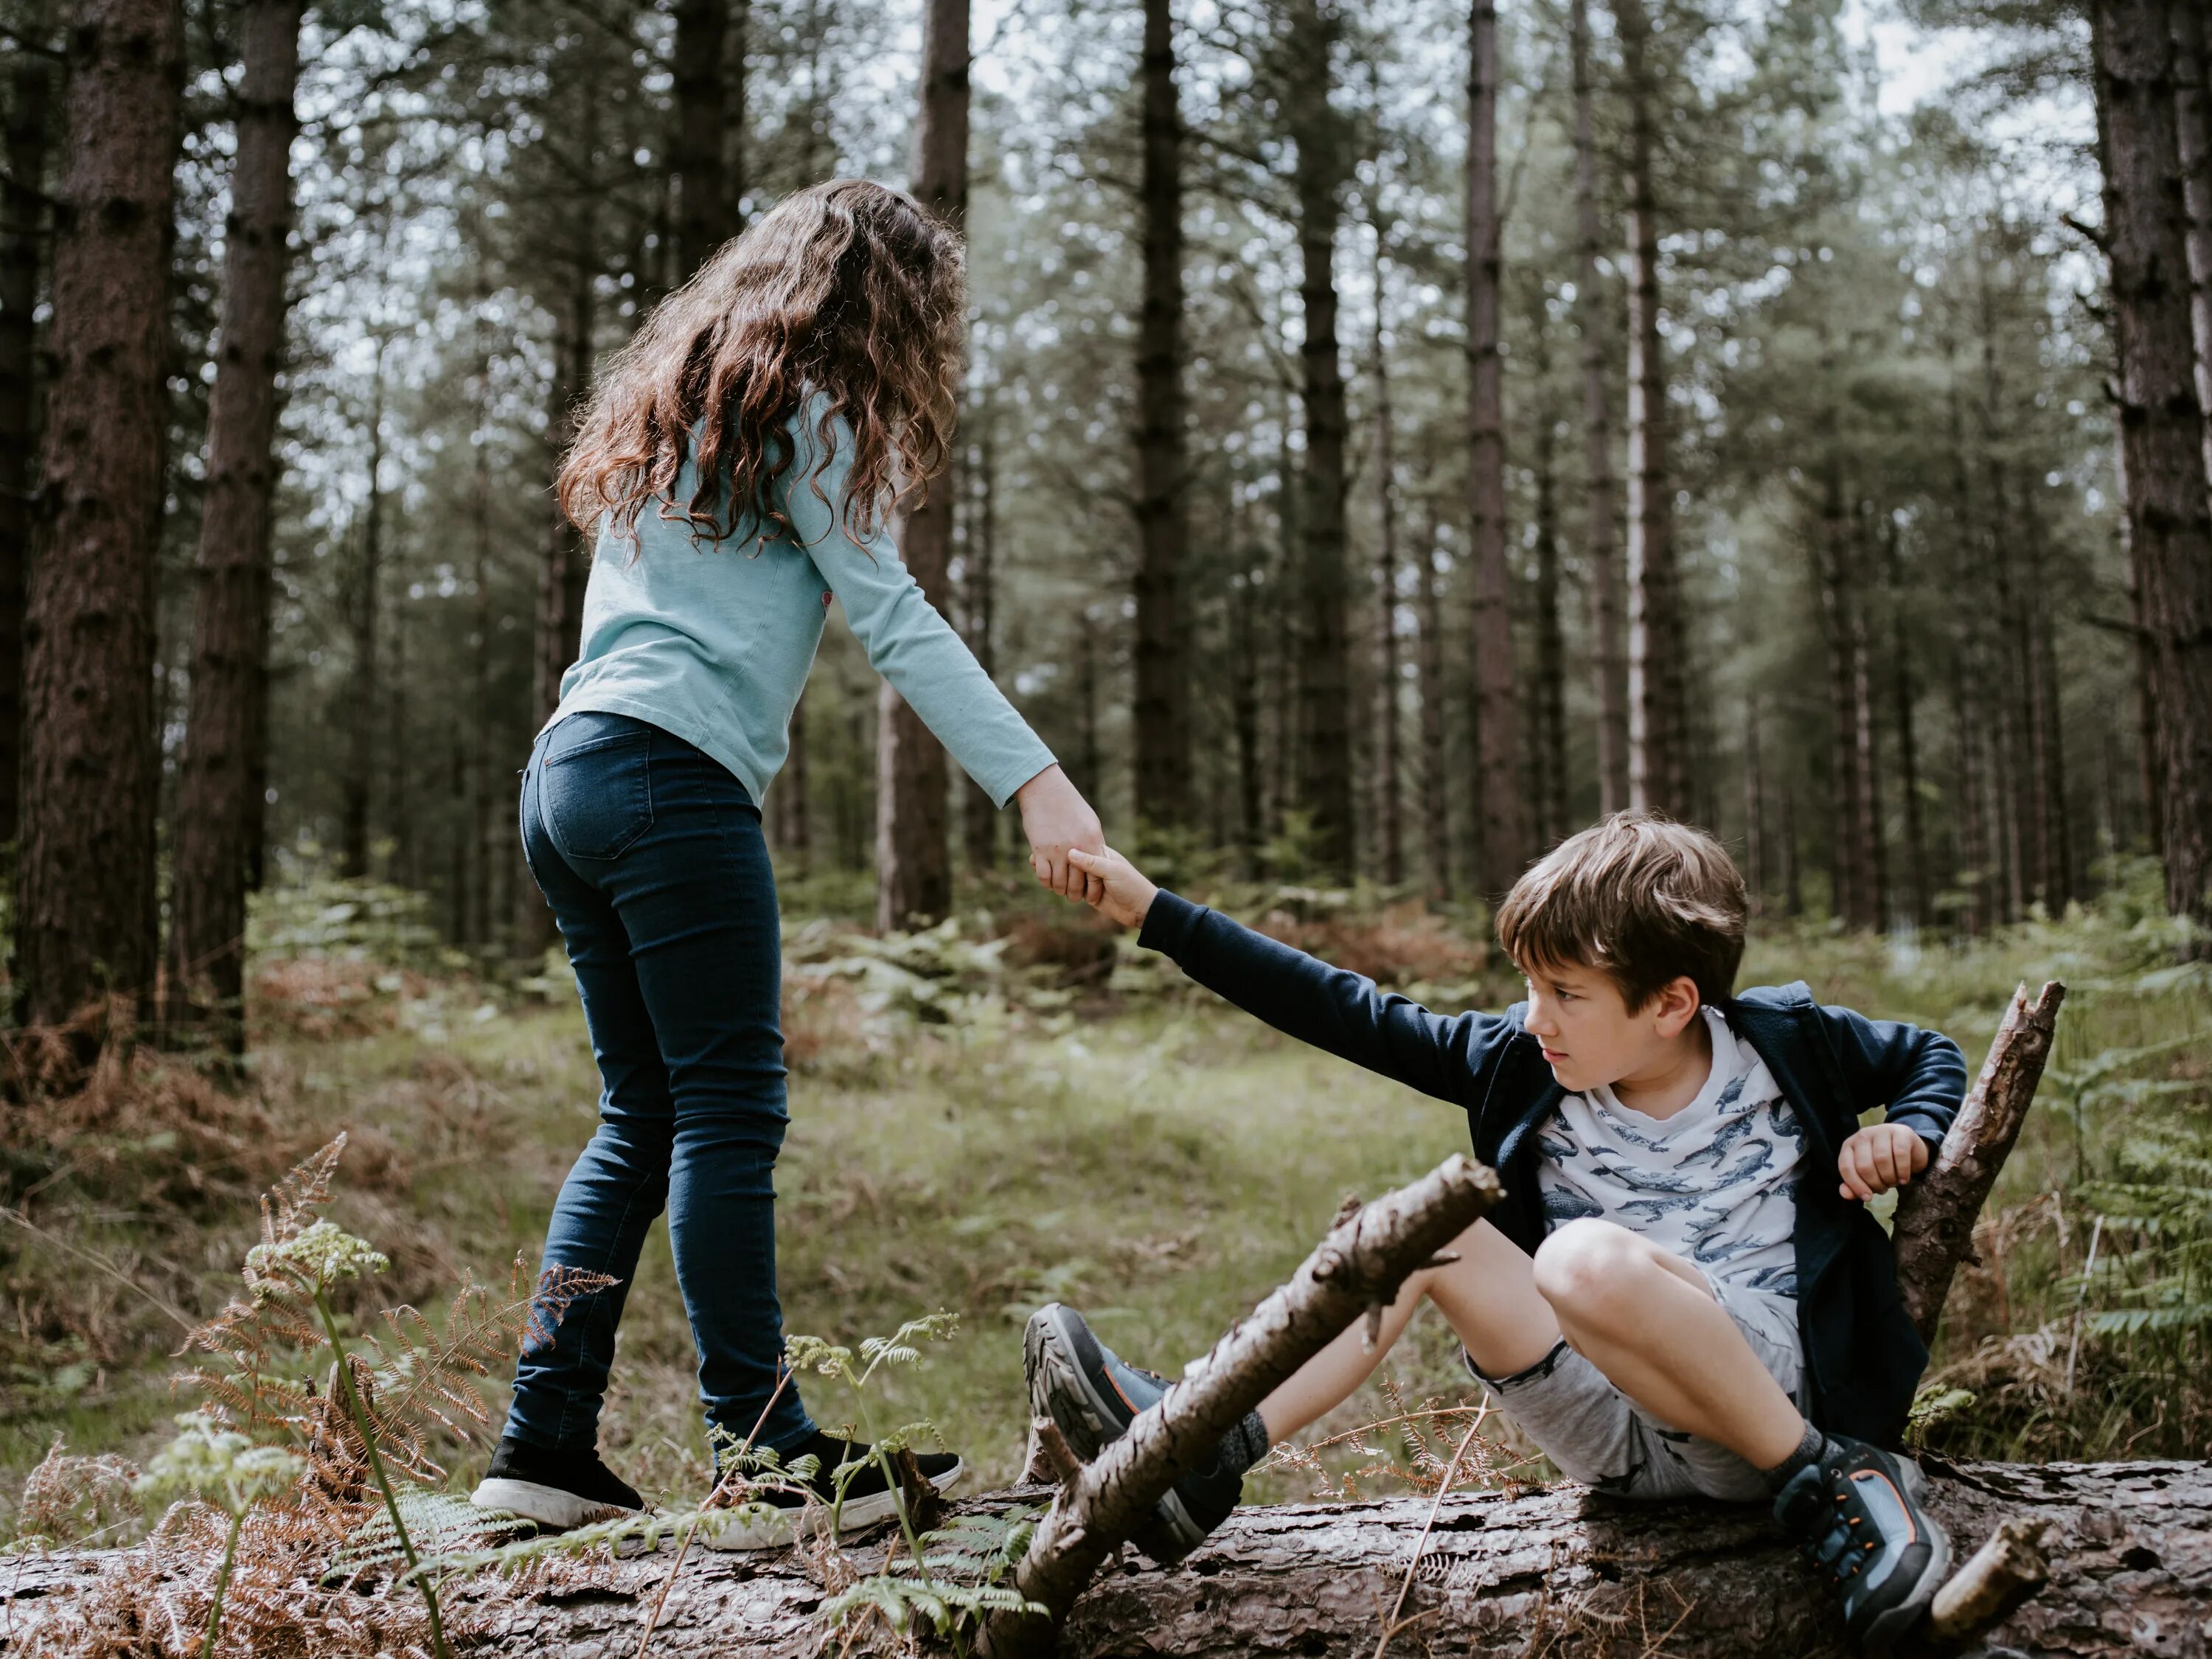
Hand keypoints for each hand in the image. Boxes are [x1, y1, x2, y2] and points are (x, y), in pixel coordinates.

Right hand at [1015, 764, 1104, 900]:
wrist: (1047, 790)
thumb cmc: (1070, 805)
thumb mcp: (1090, 823)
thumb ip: (1095, 843)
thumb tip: (1099, 857)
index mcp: (1092, 842)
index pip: (1096, 876)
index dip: (1094, 890)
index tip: (1092, 896)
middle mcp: (1077, 849)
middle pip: (1077, 883)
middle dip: (1076, 894)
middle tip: (1073, 897)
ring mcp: (1058, 850)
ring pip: (1060, 882)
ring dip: (1060, 890)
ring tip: (1060, 890)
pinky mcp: (1041, 850)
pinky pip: (1044, 875)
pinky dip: (1046, 882)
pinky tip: (1048, 881)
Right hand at [1065, 846, 1157, 929]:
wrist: (1141, 910)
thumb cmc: (1131, 886)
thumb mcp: (1112, 871)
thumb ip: (1091, 862)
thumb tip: (1070, 852)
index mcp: (1102, 854)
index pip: (1080, 848)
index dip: (1072, 854)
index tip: (1069, 859)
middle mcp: (1095, 865)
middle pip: (1073, 864)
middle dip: (1074, 873)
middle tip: (1091, 881)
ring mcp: (1091, 880)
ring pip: (1072, 878)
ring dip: (1074, 885)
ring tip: (1094, 891)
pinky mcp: (1089, 893)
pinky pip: (1075, 891)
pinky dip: (1074, 893)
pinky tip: (1081, 896)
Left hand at [1837, 1123, 1929, 1200]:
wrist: (1910, 1151)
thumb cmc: (1884, 1165)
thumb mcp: (1867, 1176)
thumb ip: (1854, 1185)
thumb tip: (1845, 1194)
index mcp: (1849, 1146)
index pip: (1846, 1167)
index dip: (1856, 1186)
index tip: (1868, 1197)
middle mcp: (1863, 1135)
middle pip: (1864, 1165)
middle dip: (1875, 1184)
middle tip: (1884, 1189)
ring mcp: (1882, 1131)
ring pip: (1881, 1159)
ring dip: (1889, 1178)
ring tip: (1894, 1182)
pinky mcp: (1901, 1132)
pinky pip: (1900, 1153)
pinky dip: (1902, 1171)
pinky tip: (1904, 1179)